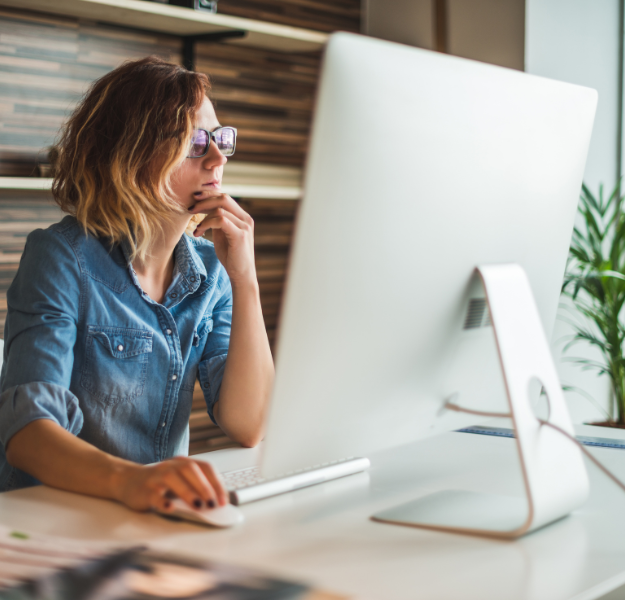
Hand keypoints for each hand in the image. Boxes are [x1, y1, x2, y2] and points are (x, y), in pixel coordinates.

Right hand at [113, 456, 228, 512]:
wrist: (127, 481)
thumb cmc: (159, 483)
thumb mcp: (179, 481)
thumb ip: (195, 488)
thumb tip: (215, 503)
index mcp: (183, 462)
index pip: (204, 467)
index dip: (216, 482)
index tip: (224, 500)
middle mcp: (171, 466)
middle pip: (190, 470)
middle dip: (204, 487)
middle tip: (213, 503)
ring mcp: (156, 476)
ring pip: (172, 478)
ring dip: (187, 492)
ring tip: (198, 506)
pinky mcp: (144, 490)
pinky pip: (153, 494)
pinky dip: (163, 501)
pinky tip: (170, 508)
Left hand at [189, 193, 255, 286]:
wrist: (241, 275)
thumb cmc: (231, 257)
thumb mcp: (222, 234)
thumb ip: (217, 221)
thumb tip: (204, 209)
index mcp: (242, 217)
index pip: (225, 198)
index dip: (208, 195)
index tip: (194, 200)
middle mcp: (246, 219)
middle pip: (223, 198)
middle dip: (204, 201)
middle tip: (190, 208)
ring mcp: (244, 226)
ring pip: (220, 209)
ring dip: (203, 217)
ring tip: (196, 228)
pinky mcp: (240, 235)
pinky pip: (221, 220)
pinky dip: (207, 224)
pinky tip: (200, 232)